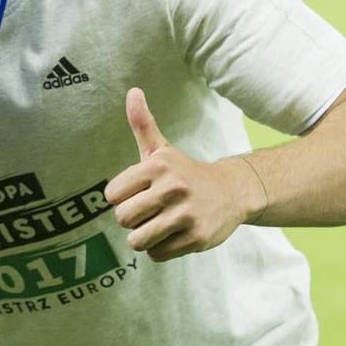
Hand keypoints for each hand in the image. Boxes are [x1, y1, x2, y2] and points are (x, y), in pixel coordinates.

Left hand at [103, 88, 261, 261]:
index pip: (112, 195)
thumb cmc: (185, 173)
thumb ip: (142, 124)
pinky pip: (157, 254)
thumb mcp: (162, 149)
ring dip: (145, 237)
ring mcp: (185, 214)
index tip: (140, 193)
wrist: (233, 192)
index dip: (123, 198)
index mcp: (158, 165)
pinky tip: (176, 234)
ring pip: (137, 240)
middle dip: (133, 219)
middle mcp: (172, 188)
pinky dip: (162, 249)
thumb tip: (132, 91)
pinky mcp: (195, 238)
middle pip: (123, 219)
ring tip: (162, 225)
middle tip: (152, 211)